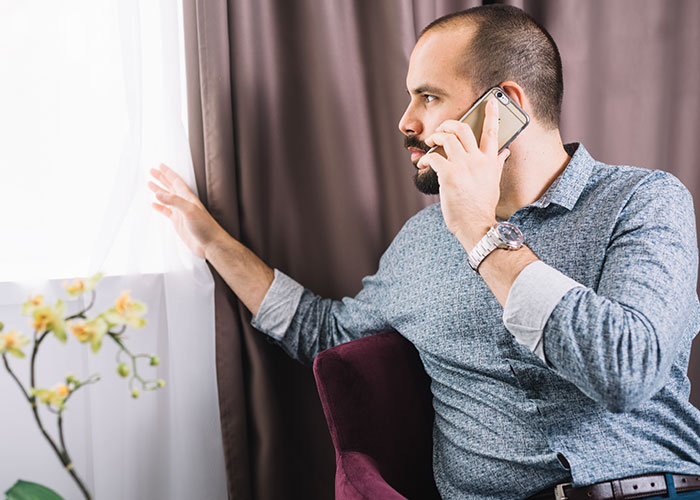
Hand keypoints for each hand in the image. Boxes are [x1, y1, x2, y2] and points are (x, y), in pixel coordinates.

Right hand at [148, 164, 223, 258]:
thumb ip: (174, 201)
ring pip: (167, 198)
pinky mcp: (178, 222)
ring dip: (159, 191)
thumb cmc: (205, 227)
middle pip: (170, 187)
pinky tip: (154, 204)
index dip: (168, 173)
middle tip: (151, 171)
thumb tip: (158, 194)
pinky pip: (166, 212)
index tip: (160, 165)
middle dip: (161, 178)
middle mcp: (184, 203)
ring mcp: (181, 213)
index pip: (176, 181)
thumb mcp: (189, 210)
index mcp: (188, 197)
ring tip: (150, 184)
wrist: (210, 243)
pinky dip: (159, 207)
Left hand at [417, 97, 509, 249]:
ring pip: (447, 138)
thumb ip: (496, 164)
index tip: (491, 100)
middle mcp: (477, 160)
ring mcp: (463, 166)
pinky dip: (426, 158)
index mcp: (490, 161)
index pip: (493, 132)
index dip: (492, 114)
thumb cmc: (482, 206)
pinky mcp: (448, 175)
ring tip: (431, 142)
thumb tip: (504, 152)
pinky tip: (424, 163)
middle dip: (450, 123)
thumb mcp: (494, 183)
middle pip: (464, 129)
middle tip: (442, 127)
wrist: (475, 225)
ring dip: (436, 137)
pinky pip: (434, 157)